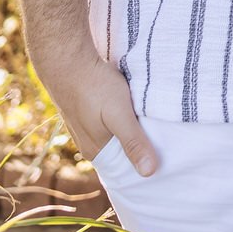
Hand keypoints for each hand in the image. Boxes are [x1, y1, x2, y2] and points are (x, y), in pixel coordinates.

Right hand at [34, 42, 158, 175]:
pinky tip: (132, 109)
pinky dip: (121, 118)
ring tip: (152, 124)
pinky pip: (107, 121)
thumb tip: (149, 173)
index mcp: (96, 150)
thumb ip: (133, 142)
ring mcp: (85, 125)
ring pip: (114, 134)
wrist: (66, 58)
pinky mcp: (86, 109)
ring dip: (130, 130)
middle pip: (120, 151)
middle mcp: (88, 142)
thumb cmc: (94, 86)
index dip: (143, 164)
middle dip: (139, 147)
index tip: (166, 161)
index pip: (124, 168)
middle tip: (166, 142)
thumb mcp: (119, 114)